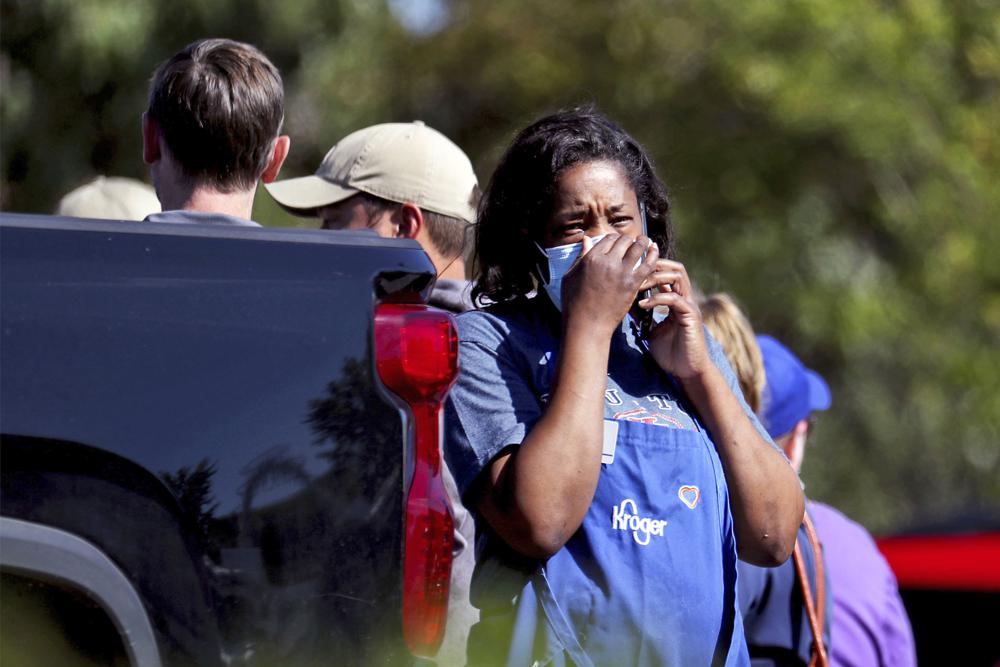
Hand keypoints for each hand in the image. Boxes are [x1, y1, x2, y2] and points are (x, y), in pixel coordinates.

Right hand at [561, 235, 658, 334]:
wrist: (586, 325)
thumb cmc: (574, 302)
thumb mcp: (571, 276)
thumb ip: (580, 256)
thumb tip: (586, 238)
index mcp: (591, 258)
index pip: (609, 238)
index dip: (614, 238)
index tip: (618, 243)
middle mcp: (607, 262)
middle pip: (624, 240)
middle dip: (629, 240)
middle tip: (632, 242)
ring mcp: (622, 273)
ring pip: (639, 247)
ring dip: (643, 242)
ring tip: (646, 241)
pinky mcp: (633, 284)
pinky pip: (648, 264)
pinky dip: (653, 254)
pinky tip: (655, 250)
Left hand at [638, 259, 711, 378]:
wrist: (686, 371)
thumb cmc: (670, 353)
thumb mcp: (651, 331)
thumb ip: (643, 317)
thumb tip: (625, 306)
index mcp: (676, 300)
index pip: (667, 273)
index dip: (651, 267)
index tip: (630, 271)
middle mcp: (685, 299)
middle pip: (675, 268)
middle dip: (654, 266)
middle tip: (633, 273)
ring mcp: (690, 305)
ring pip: (677, 277)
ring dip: (655, 278)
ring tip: (637, 285)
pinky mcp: (691, 316)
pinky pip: (675, 299)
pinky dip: (657, 299)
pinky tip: (642, 305)